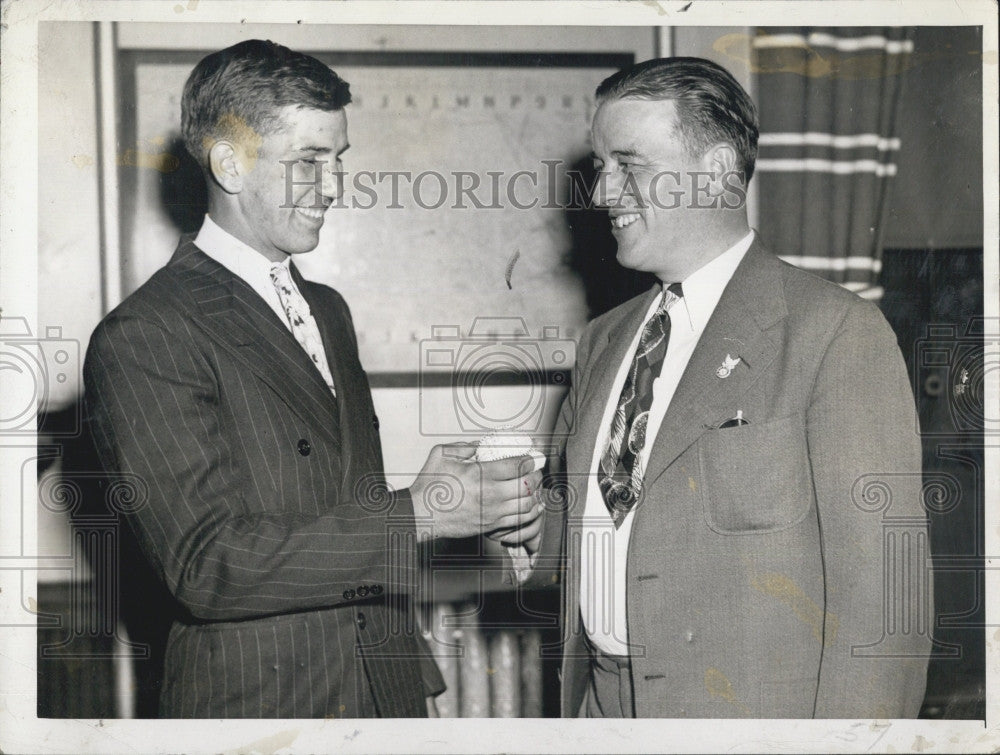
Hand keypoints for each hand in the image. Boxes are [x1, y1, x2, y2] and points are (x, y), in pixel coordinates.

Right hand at [409, 442, 541, 541]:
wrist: (421, 515)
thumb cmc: (429, 486)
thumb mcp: (441, 455)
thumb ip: (464, 446)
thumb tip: (481, 445)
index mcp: (479, 474)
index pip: (516, 465)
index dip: (529, 459)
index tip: (532, 456)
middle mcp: (489, 494)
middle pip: (527, 485)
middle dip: (536, 475)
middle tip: (536, 470)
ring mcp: (491, 512)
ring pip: (527, 504)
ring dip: (535, 494)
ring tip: (534, 486)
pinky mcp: (490, 525)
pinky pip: (518, 521)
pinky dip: (528, 512)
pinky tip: (529, 505)